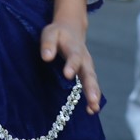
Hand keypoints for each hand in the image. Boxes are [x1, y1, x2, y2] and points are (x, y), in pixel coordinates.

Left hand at [42, 0, 101, 114]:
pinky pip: (91, 86)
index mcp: (74, 48)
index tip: (68, 75)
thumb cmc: (58, 33)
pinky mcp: (87, 74)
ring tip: (94, 108)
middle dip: (90, 87)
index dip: (71, 65)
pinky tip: (92, 110)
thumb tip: (46, 57)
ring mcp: (87, 67)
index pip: (74, 57)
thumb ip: (48, 44)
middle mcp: (84, 59)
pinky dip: (93, 97)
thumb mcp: (50, 33)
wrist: (72, 29)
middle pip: (88, 73)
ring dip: (94, 94)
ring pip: (92, 81)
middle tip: (92, 100)